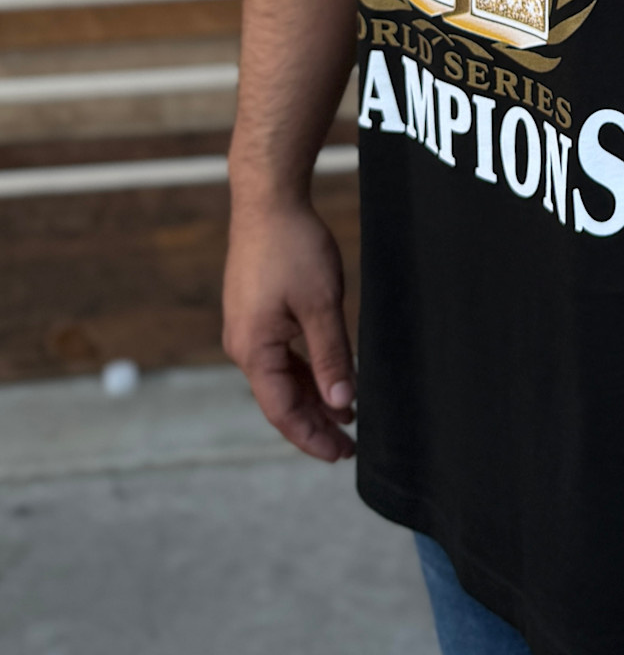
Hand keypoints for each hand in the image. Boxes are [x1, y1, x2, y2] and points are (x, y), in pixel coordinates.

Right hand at [223, 200, 356, 461]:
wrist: (268, 200)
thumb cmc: (293, 248)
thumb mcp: (320, 304)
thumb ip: (331, 355)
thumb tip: (342, 402)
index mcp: (253, 350)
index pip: (283, 411)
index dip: (312, 437)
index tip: (341, 454)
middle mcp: (243, 345)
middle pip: (281, 399)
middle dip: (315, 424)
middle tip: (350, 445)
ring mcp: (248, 328)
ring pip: (282, 377)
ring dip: (313, 397)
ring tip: (346, 415)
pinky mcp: (256, 313)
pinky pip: (281, 355)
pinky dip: (306, 370)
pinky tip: (329, 377)